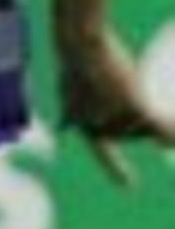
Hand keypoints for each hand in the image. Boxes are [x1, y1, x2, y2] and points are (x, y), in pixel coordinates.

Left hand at [55, 21, 174, 186]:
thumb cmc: (75, 61)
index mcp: (81, 125)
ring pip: (149, 120)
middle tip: (116, 78)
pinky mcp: (136, 110)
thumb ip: (71, 111)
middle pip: (136, 128)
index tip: (130, 186)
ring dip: (144, 96)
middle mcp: (98, 130)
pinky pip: (164, 129)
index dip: (117, 167)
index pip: (102, 150)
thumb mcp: (67, 89)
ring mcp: (116, 122)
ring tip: (121, 77)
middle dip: (135, 103)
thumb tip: (64, 127)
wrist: (81, 43)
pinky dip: (172, 135)